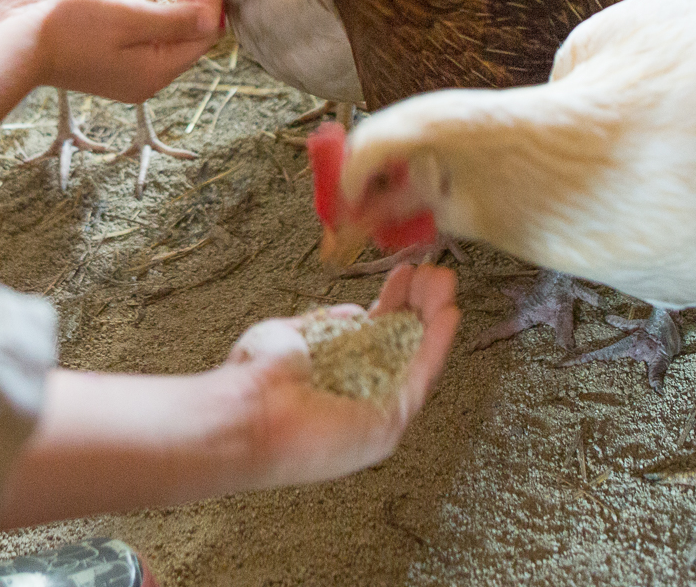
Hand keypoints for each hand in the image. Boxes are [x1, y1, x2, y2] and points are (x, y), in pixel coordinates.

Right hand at [26, 0, 223, 100]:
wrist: (14, 41)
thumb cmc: (69, 28)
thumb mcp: (128, 17)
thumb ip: (173, 19)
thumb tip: (211, 16)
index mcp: (154, 70)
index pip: (200, 35)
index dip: (210, 0)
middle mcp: (143, 70)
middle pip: (184, 30)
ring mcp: (124, 61)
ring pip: (162, 24)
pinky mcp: (106, 49)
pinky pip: (139, 25)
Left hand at [225, 264, 458, 488]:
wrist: (246, 412)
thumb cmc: (257, 377)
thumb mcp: (293, 333)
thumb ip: (327, 323)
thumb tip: (356, 312)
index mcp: (337, 371)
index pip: (377, 332)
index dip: (394, 301)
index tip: (407, 271)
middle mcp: (361, 391)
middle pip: (404, 344)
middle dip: (421, 306)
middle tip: (436, 273)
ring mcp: (376, 409)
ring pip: (417, 358)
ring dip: (435, 319)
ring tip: (447, 284)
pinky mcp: (388, 425)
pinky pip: (420, 381)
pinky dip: (437, 347)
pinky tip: (449, 314)